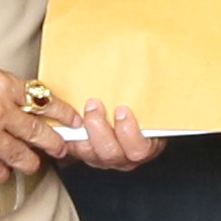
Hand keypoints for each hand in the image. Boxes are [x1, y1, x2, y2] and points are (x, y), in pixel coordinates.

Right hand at [0, 61, 53, 187]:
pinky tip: (0, 166)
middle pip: (40, 133)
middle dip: (56, 143)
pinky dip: (2, 171)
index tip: (74, 121)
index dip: (64, 114)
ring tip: (31, 161)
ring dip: (31, 161)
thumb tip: (33, 107)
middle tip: (61, 148)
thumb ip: (7, 91)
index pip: (45, 101)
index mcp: (2, 85)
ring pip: (24, 158)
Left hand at [40, 95, 159, 173]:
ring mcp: (102, 158)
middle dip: (100, 129)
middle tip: (94, 105)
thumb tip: (151, 62)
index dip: (129, 132)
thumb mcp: (151, 101)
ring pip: (90, 153)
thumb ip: (149, 92)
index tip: (122, 110)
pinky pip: (74, 149)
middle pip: (110, 153)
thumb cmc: (141, 107)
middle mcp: (123, 158)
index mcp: (144, 147)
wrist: (126, 113)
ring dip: (84, 130)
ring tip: (83, 107)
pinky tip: (69, 116)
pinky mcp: (84, 154)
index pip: (139, 150)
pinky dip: (69, 134)